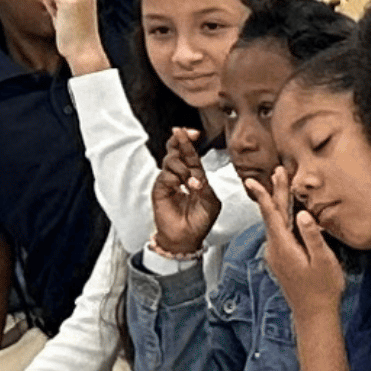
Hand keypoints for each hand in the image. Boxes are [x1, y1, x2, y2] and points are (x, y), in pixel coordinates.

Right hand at [150, 126, 218, 257]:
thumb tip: (196, 177)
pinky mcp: (160, 189)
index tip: (194, 132)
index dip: (190, 142)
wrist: (186, 237)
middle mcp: (180, 175)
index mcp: (194, 175)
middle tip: (182, 133)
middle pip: (177, 151)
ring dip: (183, 168)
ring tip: (191, 183)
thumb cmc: (200, 221)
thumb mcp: (210, 202)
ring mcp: (169, 181)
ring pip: (171, 161)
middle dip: (180, 140)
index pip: (191, 154)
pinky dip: (176, 179)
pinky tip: (183, 188)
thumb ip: (205, 186)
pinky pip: (166, 176)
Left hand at [249, 166, 345, 317]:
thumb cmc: (323, 289)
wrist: (313, 315)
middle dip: (275, 193)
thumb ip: (313, 237)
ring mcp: (276, 255)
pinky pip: (279, 233)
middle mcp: (275, 249)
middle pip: (273, 216)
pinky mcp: (281, 259)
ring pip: (275, 224)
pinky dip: (282, 218)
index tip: (255, 179)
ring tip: (282, 186)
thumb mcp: (323, 261)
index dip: (265, 195)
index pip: (272, 215)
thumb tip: (304, 214)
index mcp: (284, 247)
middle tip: (276, 172)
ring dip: (278, 204)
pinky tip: (288, 213)